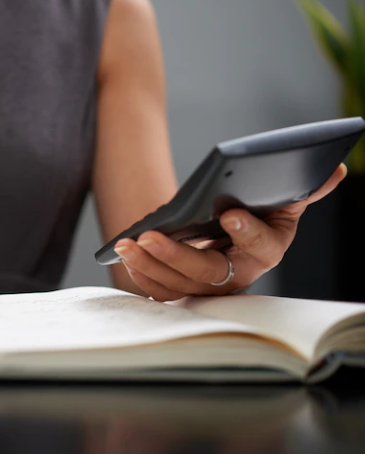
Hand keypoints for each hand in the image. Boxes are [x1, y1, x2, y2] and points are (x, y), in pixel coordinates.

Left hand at [114, 164, 347, 300]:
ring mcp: (209, 287)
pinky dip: (143, 275)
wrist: (231, 235)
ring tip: (128, 243)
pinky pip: (162, 291)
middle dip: (177, 256)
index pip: (262, 246)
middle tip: (151, 236)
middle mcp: (239, 275)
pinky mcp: (185, 290)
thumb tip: (333, 167)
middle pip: (208, 273)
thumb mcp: (282, 199)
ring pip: (178, 285)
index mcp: (267, 250)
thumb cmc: (257, 213)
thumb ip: (303, 188)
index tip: (229, 213)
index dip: (248, 232)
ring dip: (150, 265)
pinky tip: (127, 255)